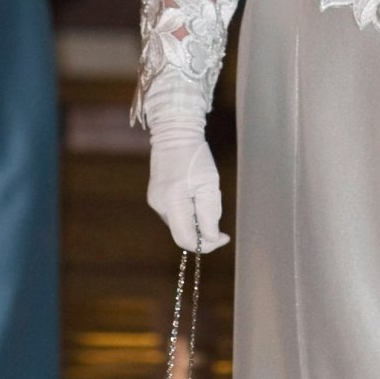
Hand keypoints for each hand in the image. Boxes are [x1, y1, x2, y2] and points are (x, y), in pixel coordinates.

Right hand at [146, 120, 228, 252]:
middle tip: (219, 221)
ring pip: (179, 225)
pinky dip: (188, 213)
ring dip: (196, 222)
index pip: (186, 239)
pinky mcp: (156, 197)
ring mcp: (155, 202)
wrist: (175, 134)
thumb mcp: (209, 185)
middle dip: (203, 233)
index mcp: (172, 202)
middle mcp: (159, 205)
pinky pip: (175, 214)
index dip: (207, 244)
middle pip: (182, 234)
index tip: (224, 237)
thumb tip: (210, 238)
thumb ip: (209, 214)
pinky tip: (196, 197)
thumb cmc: (195, 156)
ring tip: (206, 199)